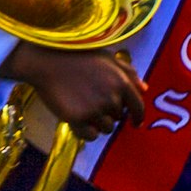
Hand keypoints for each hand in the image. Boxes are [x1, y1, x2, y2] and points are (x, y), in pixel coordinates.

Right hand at [1, 40, 147, 135]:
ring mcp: (94, 110)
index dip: (138, 117)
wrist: (45, 61)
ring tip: (83, 107)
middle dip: (109, 112)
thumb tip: (144, 89)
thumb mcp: (106, 58)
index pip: (138, 107)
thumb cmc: (76, 55)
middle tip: (92, 100)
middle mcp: (111, 98)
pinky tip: (78, 119)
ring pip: (106, 128)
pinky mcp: (78, 119)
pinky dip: (87, 131)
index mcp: (122, 82)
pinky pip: (91, 136)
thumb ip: (128, 73)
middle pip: (119, 118)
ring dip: (98, 122)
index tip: (135, 122)